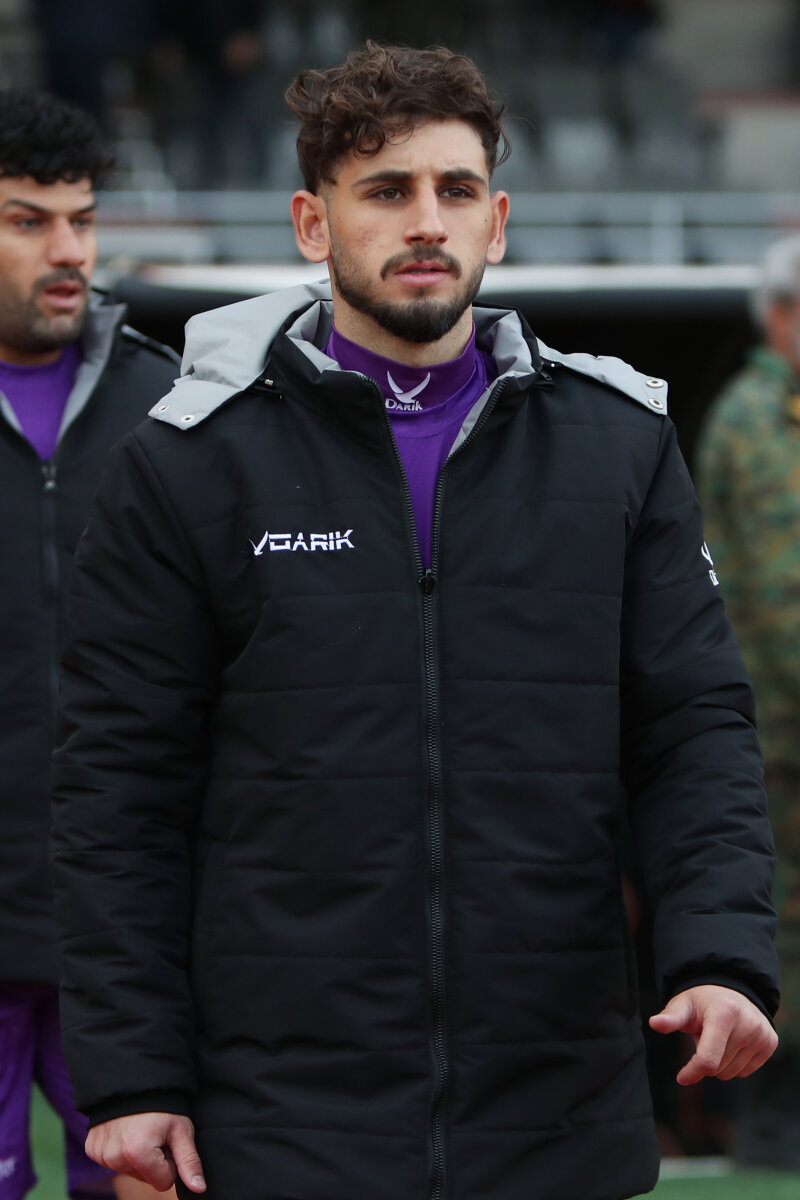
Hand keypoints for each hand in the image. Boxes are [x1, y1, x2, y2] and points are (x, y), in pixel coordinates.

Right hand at [86, 1113, 205, 1192]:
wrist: (134, 1080)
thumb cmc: (162, 1104)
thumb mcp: (181, 1129)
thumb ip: (189, 1161)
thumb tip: (199, 1188)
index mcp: (138, 1153)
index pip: (163, 1183)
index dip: (170, 1164)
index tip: (168, 1142)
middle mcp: (115, 1157)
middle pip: (145, 1178)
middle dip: (153, 1160)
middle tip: (155, 1133)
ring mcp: (101, 1153)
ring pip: (129, 1171)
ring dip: (137, 1156)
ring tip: (141, 1129)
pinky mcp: (92, 1148)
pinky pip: (112, 1162)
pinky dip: (120, 1150)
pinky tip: (125, 1131)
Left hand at [649, 984, 777, 1085]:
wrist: (730, 991)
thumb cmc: (701, 1002)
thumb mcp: (682, 1005)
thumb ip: (670, 1018)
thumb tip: (655, 1023)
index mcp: (724, 1013)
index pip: (708, 1059)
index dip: (693, 1072)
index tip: (681, 1078)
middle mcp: (747, 1023)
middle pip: (719, 1068)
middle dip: (706, 1060)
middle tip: (704, 1036)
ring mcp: (762, 1033)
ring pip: (732, 1073)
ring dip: (720, 1061)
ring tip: (719, 1037)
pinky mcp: (770, 1042)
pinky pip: (746, 1071)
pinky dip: (735, 1063)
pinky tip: (732, 1042)